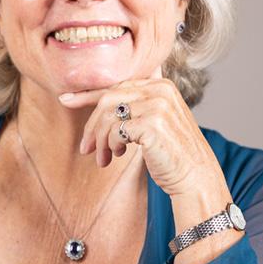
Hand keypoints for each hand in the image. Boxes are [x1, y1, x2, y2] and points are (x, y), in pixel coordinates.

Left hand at [59, 77, 227, 197]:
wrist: (196, 178)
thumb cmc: (172, 152)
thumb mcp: (155, 121)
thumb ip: (135, 105)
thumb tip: (101, 99)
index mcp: (160, 85)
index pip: (116, 85)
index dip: (88, 95)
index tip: (66, 100)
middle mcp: (160, 90)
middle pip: (108, 99)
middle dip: (92, 125)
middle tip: (86, 148)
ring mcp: (158, 106)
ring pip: (108, 116)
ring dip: (100, 140)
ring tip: (102, 158)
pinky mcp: (153, 124)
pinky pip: (116, 131)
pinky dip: (110, 145)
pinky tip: (116, 155)